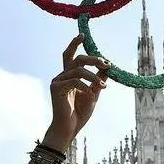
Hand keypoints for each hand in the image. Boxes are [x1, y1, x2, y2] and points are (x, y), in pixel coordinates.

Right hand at [46, 34, 109, 148]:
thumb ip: (98, 81)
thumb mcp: (93, 94)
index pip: (70, 56)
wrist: (69, 128)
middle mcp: (61, 76)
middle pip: (77, 59)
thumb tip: (107, 68)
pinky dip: (85, 86)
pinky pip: (74, 81)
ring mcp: (57, 81)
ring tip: (103, 87)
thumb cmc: (79, 113)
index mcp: (69, 76)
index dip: (75, 44)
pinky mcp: (56, 88)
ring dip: (93, 76)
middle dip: (92, 59)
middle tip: (106, 64)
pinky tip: (91, 94)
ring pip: (78, 70)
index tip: (83, 35)